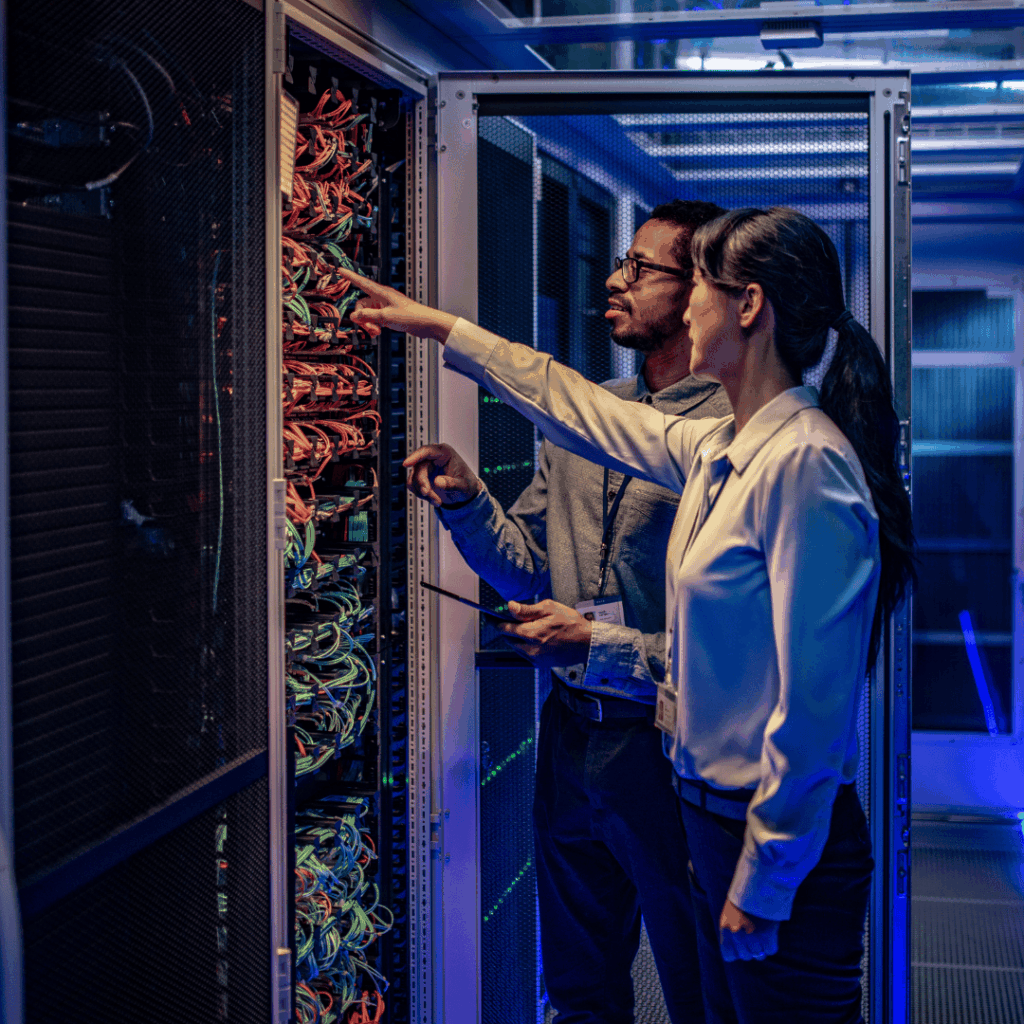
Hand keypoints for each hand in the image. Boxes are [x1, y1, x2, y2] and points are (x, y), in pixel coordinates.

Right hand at [334, 266, 457, 341]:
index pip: (362, 282)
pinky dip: (374, 326)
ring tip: (376, 332)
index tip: (340, 270)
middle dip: (362, 318)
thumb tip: (353, 316)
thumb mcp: (385, 317)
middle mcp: (382, 298)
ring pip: (368, 314)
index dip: (350, 277)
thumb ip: (368, 316)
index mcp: (381, 293)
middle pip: (362, 305)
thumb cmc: (410, 316)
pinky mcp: (389, 315)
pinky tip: (378, 332)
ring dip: (368, 324)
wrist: (426, 323)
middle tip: (369, 328)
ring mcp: (385, 306)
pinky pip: (375, 319)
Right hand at [404, 443, 481, 507]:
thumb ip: (452, 484)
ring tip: (437, 500)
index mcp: (445, 453)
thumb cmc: (467, 483)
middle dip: (422, 483)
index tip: (406, 463)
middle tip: (427, 494)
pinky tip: (433, 499)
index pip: (427, 451)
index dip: (415, 456)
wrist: (465, 493)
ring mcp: (426, 468)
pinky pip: (414, 486)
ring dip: (422, 492)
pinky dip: (421, 495)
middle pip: (419, 467)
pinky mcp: (422, 478)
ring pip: (414, 478)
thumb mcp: (464, 485)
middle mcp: (433, 458)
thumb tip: (437, 482)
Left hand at [499, 599, 592, 669]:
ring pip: (515, 647)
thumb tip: (510, 606)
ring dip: (516, 638)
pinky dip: (525, 646)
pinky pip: (524, 654)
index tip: (491, 618)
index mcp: (531, 634)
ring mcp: (535, 658)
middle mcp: (531, 649)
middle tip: (511, 620)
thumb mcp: (550, 609)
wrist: (587, 643)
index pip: (504, 629)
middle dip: (507, 629)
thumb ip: (527, 610)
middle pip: (508, 639)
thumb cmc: (571, 623)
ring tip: (528, 628)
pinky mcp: (540, 664)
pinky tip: (535, 638)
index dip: (496, 622)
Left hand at [719, 899, 779, 962]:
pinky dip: (771, 944)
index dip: (735, 952)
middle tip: (754, 936)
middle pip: (745, 956)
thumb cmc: (742, 898)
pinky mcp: (767, 936)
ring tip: (762, 933)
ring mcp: (752, 938)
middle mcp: (737, 937)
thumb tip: (738, 947)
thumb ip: (730, 931)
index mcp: (725, 929)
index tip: (739, 945)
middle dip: (749, 949)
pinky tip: (770, 934)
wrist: (757, 885)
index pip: (728, 956)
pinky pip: (771, 950)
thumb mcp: (729, 913)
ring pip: (759, 955)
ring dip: (761, 947)